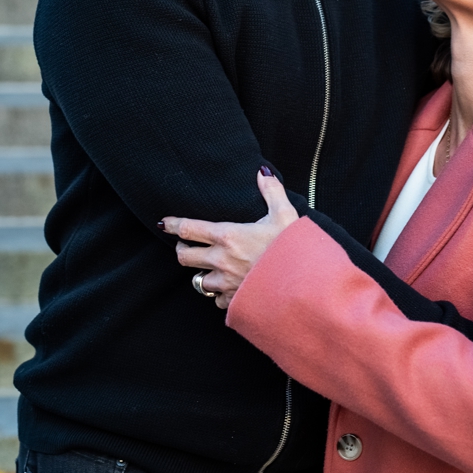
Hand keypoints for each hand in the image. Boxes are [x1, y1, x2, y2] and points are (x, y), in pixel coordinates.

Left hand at [166, 168, 298, 307]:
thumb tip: (262, 171)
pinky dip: (220, 295)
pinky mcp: (236, 301)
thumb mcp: (285, 215)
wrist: (306, 287)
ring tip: (209, 268)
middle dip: (182, 250)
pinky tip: (228, 288)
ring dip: (202, 274)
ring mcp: (227, 283)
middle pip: (184, 257)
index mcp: (228, 236)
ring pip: (199, 281)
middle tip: (187, 245)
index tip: (166, 223)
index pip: (188, 229)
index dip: (173, 225)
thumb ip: (272, 192)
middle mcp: (221, 260)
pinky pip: (218, 300)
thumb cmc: (294, 250)